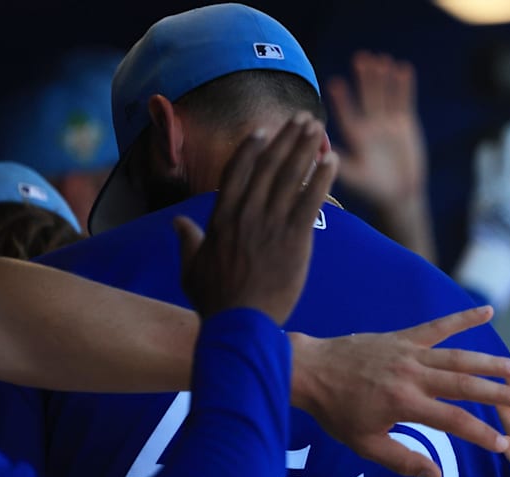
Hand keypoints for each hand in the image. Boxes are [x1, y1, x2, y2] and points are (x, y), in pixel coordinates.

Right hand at [175, 113, 336, 323]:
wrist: (241, 323)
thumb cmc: (216, 301)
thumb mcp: (191, 268)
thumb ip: (187, 241)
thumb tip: (176, 223)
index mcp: (221, 218)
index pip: (236, 172)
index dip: (251, 149)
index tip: (263, 131)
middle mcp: (245, 214)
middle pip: (268, 166)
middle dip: (286, 139)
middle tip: (301, 118)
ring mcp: (270, 224)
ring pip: (289, 176)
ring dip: (305, 148)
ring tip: (317, 128)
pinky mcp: (294, 238)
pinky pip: (311, 200)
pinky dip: (322, 177)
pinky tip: (332, 160)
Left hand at [290, 307, 509, 476]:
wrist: (309, 371)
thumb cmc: (336, 412)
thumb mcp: (365, 444)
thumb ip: (402, 460)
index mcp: (404, 404)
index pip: (452, 421)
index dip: (480, 434)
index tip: (503, 444)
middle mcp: (412, 375)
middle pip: (464, 385)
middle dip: (497, 393)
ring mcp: (410, 352)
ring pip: (458, 357)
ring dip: (490, 362)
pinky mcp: (404, 337)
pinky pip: (438, 326)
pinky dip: (463, 318)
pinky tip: (488, 311)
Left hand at [329, 51, 427, 206]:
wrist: (399, 195)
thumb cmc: (373, 190)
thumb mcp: (356, 179)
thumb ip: (342, 165)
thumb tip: (320, 154)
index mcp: (355, 136)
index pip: (347, 113)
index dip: (342, 99)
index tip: (335, 84)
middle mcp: (369, 125)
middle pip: (366, 97)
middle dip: (364, 79)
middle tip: (360, 59)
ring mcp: (387, 123)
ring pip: (384, 94)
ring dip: (382, 78)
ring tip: (380, 59)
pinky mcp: (404, 124)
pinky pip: (404, 101)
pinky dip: (404, 86)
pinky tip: (403, 68)